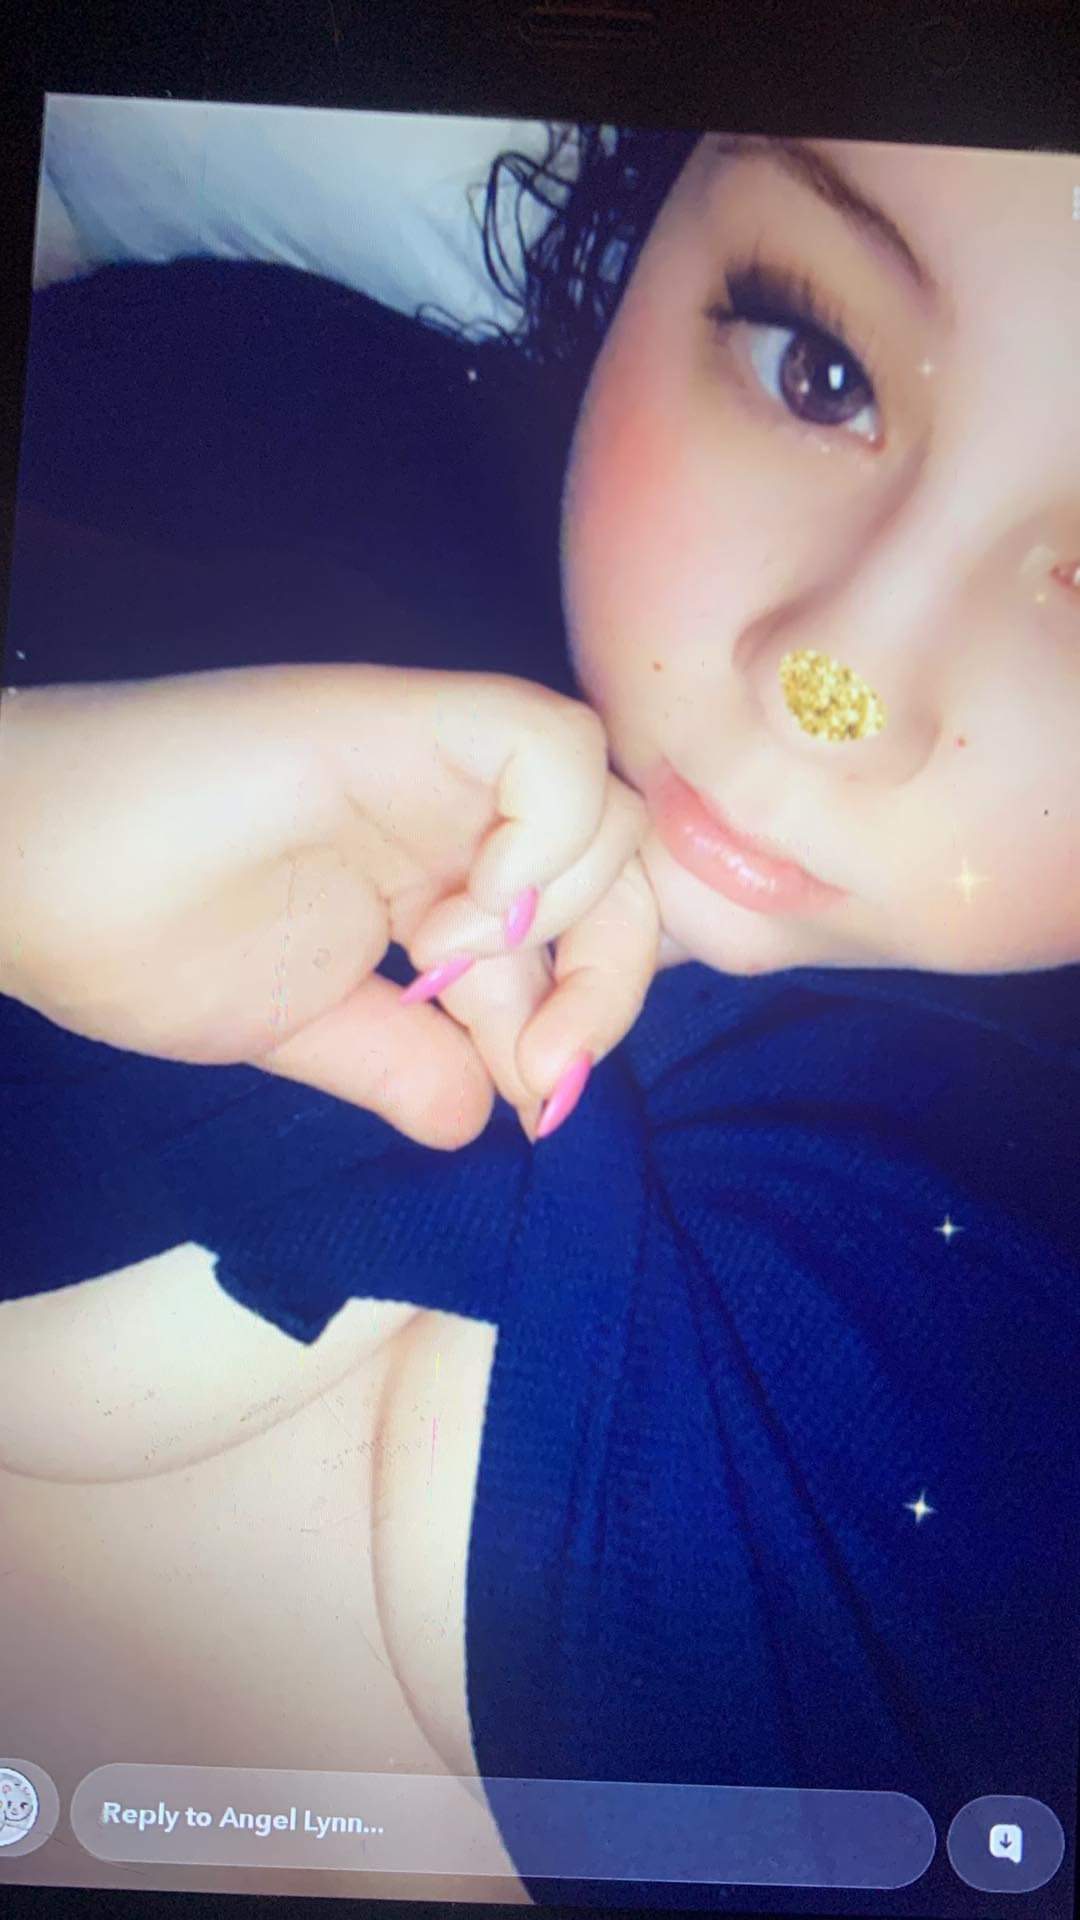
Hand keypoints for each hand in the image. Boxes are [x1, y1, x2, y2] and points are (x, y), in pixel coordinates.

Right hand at [0, 665, 645, 1148]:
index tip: (543, 1093)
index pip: (586, 920)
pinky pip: (549, 745)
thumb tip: (479, 1118)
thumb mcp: (303, 1028)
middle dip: (614, 976)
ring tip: (445, 967)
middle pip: (621, 861)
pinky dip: (550, 839)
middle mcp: (453, 808)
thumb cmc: (139, 939)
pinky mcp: (399, 715)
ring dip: (567, 916)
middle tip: (543, 1059)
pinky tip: (464, 917)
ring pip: (604, 802)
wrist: (23, 877)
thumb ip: (401, 1062)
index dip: (595, 1007)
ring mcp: (431, 756)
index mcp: (436, 874)